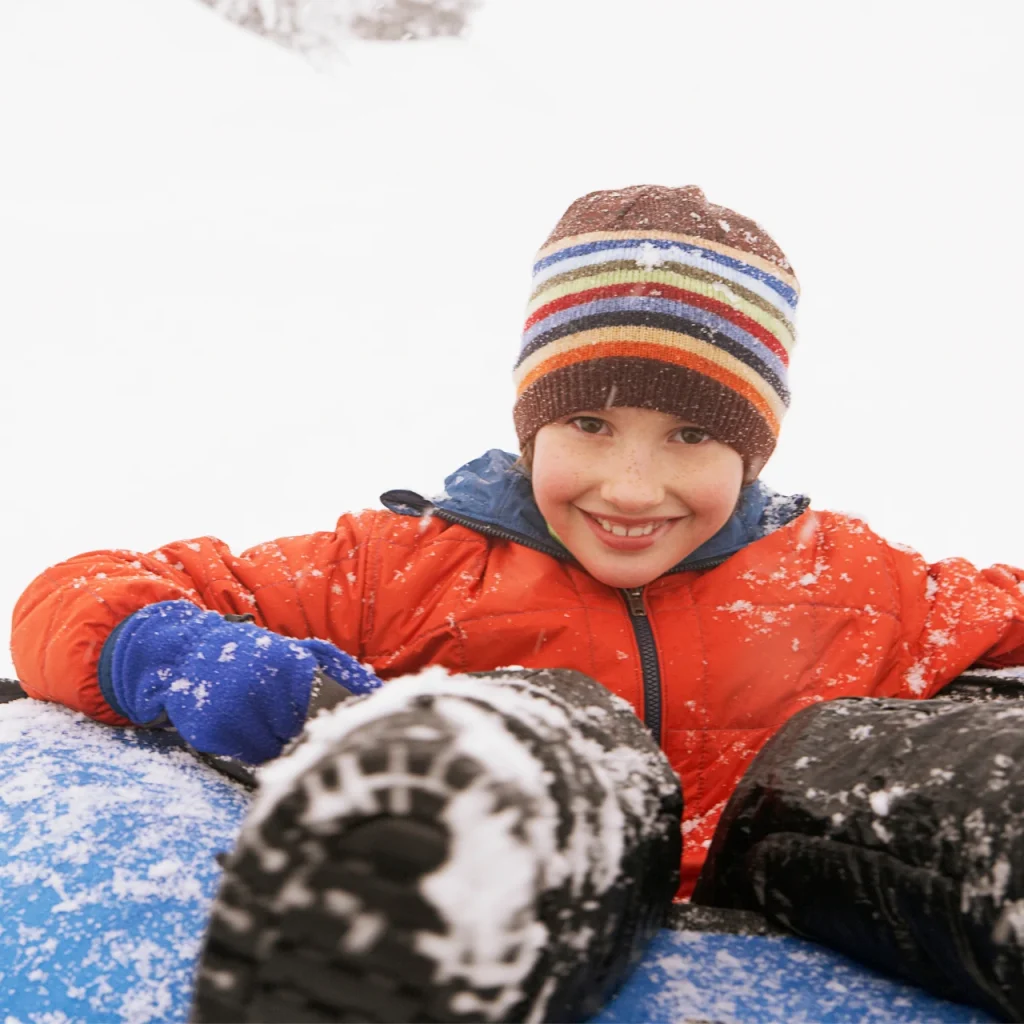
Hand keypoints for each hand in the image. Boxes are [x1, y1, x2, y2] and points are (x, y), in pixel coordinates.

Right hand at [100, 600, 380, 761]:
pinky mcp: (210, 730)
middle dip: (300, 736)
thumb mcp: (308, 654)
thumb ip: (348, 673)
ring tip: (264, 718)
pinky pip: (244, 755)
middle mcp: (262, 687)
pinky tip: (241, 724)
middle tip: (288, 720)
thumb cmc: (262, 656)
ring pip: (271, 752)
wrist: (193, 650)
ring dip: (273, 744)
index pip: (325, 716)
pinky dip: (246, 746)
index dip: (324, 725)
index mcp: (292, 666)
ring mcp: (233, 710)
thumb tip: (380, 698)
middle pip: (299, 738)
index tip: (324, 725)